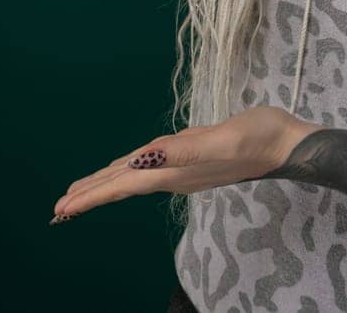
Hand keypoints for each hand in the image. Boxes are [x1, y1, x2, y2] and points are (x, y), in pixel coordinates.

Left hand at [49, 105, 323, 222]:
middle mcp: (176, 174)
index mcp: (176, 170)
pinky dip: (129, 173)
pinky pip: (150, 169)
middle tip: (58, 209)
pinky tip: (129, 170)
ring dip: (107, 186)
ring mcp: (185, 169)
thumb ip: (187, 150)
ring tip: (82, 193)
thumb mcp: (223, 139)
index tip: (62, 209)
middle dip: (91, 195)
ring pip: (135, 178)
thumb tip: (149, 158)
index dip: (92, 195)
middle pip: (124, 185)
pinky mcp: (194, 160)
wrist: (288, 144)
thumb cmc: (259, 137)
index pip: (124, 184)